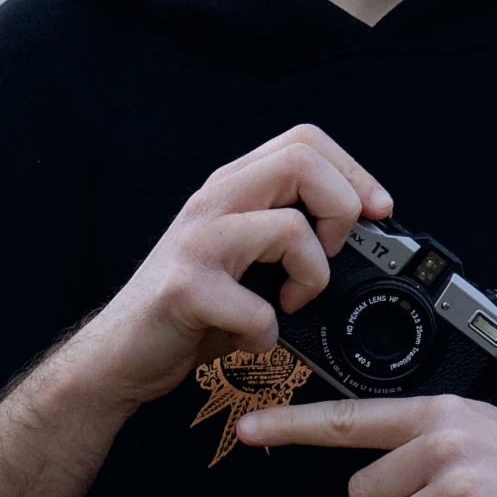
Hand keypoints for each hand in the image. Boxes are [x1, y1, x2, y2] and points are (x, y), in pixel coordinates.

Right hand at [60, 124, 390, 414]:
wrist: (118, 355)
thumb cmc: (190, 309)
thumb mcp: (242, 254)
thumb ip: (287, 232)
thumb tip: (365, 235)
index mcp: (231, 188)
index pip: (305, 141)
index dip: (354, 171)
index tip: (378, 211)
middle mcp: (213, 203)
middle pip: (302, 162)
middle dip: (341, 211)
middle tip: (331, 256)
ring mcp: (196, 243)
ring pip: (290, 229)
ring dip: (311, 278)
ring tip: (289, 305)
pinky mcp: (186, 290)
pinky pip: (260, 309)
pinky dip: (267, 336)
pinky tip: (249, 340)